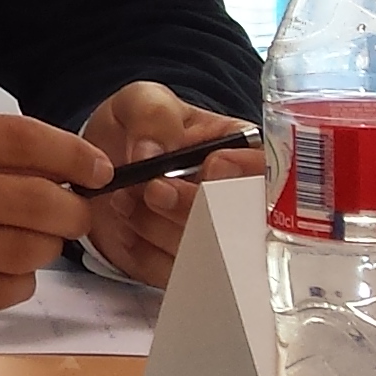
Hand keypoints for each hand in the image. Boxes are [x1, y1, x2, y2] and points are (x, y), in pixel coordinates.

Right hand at [0, 112, 107, 313]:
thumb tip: (68, 170)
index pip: (19, 140)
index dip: (71, 154)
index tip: (99, 169)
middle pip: (33, 200)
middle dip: (73, 209)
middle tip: (75, 212)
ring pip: (25, 251)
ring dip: (48, 247)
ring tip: (37, 240)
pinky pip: (1, 291)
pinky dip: (21, 281)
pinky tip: (7, 268)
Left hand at [75, 81, 263, 286]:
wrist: (102, 167)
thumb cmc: (138, 129)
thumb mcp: (143, 101)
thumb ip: (154, 114)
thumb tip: (152, 152)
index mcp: (246, 155)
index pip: (272, 172)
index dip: (251, 174)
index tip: (213, 164)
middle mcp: (241, 203)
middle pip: (242, 223)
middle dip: (192, 207)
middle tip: (153, 189)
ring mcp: (216, 242)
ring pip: (204, 252)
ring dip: (157, 227)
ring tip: (125, 200)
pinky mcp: (187, 270)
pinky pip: (172, 274)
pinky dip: (142, 252)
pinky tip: (127, 227)